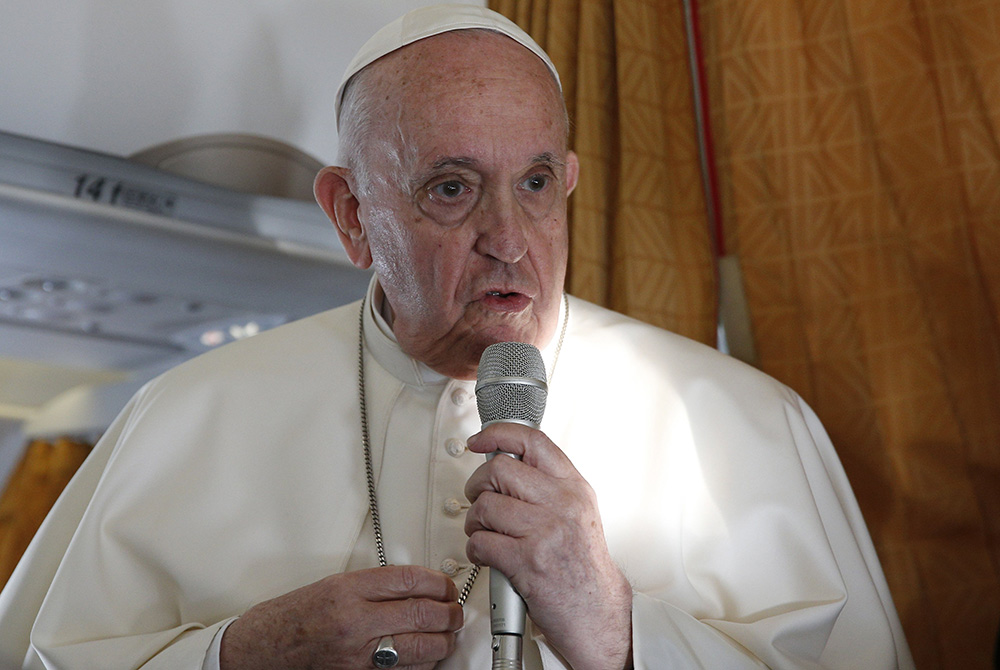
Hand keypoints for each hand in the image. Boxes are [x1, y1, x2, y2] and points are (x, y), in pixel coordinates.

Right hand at [220, 565, 463, 669]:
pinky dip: (423, 664)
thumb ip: (374, 585)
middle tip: (454, 609)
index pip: (409, 580)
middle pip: (422, 613)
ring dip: (442, 640)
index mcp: (347, 591)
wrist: (262, 650)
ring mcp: (359, 657)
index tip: (445, 584)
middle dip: (448, 611)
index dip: (437, 581)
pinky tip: (427, 654)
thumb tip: (415, 585)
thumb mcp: (333, 585)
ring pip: (421, 648)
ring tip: (447, 632)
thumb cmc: (292, 617)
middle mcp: (355, 623)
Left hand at [464, 423, 632, 669]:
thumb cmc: (584, 566)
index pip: (533, 442)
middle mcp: (561, 504)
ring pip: (484, 506)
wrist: (597, 612)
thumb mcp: (578, 511)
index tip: (479, 440)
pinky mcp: (526, 561)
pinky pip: (481, 542)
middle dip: (478, 485)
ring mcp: (544, 532)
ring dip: (474, 522)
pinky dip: (475, 549)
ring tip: (483, 532)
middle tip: (479, 499)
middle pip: (499, 470)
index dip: (498, 434)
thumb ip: (549, 485)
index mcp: (573, 487)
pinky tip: (486, 554)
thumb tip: (508, 463)